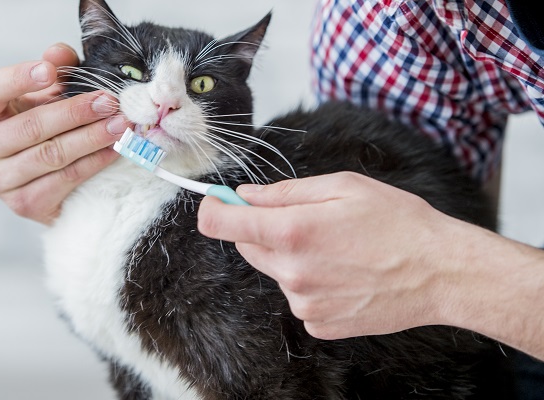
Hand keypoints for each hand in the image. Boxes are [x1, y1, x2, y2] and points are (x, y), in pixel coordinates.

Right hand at [0, 43, 129, 224]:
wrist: (46, 182)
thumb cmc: (43, 129)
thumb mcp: (44, 97)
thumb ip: (53, 72)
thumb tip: (61, 52)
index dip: (20, 79)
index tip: (51, 70)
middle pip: (31, 127)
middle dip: (75, 112)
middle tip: (109, 102)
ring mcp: (0, 181)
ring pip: (51, 155)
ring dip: (91, 138)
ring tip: (121, 125)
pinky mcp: (24, 205)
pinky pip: (65, 180)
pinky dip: (94, 163)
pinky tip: (114, 150)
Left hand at [198, 172, 460, 338]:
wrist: (439, 273)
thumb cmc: (398, 223)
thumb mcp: (343, 187)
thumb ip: (285, 192)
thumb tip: (245, 195)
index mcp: (292, 231)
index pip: (220, 224)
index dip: (213, 208)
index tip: (218, 201)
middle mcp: (290, 272)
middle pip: (248, 246)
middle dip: (263, 229)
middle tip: (305, 218)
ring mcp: (304, 302)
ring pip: (275, 271)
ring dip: (291, 256)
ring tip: (337, 247)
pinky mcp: (319, 323)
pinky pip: (298, 295)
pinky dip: (310, 281)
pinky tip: (344, 272)